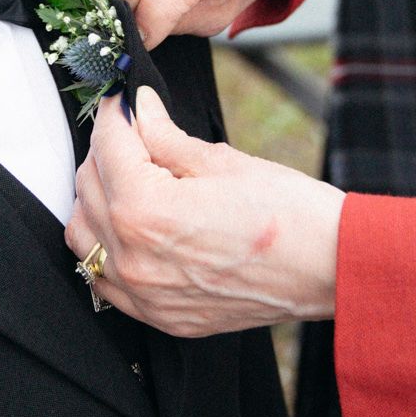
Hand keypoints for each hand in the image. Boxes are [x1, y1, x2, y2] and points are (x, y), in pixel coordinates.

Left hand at [65, 87, 342, 335]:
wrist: (330, 270)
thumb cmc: (289, 214)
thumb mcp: (222, 161)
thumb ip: (166, 137)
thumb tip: (140, 109)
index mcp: (147, 210)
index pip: (107, 146)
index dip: (115, 112)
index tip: (124, 100)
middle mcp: (134, 258)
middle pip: (89, 187)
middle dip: (106, 151)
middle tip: (134, 132)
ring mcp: (144, 294)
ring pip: (84, 236)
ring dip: (98, 199)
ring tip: (131, 177)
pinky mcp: (159, 316)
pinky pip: (105, 280)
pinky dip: (107, 247)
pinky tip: (132, 227)